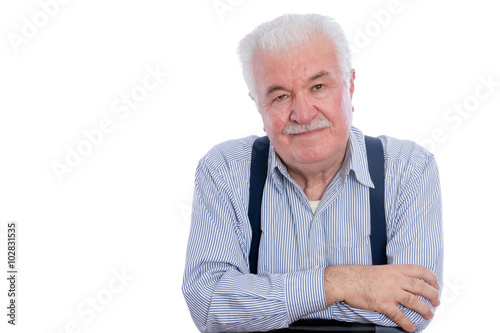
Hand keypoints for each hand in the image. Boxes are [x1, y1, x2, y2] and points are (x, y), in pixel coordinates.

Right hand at [324, 264, 439, 331]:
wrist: (345, 280)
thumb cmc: (359, 275)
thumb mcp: (380, 270)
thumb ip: (393, 275)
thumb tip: (402, 282)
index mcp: (395, 270)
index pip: (419, 270)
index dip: (431, 277)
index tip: (436, 283)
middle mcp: (395, 279)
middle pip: (421, 287)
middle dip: (433, 296)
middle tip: (436, 302)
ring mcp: (390, 292)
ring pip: (414, 302)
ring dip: (425, 310)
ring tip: (429, 315)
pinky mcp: (383, 303)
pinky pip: (399, 315)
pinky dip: (407, 323)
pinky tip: (411, 327)